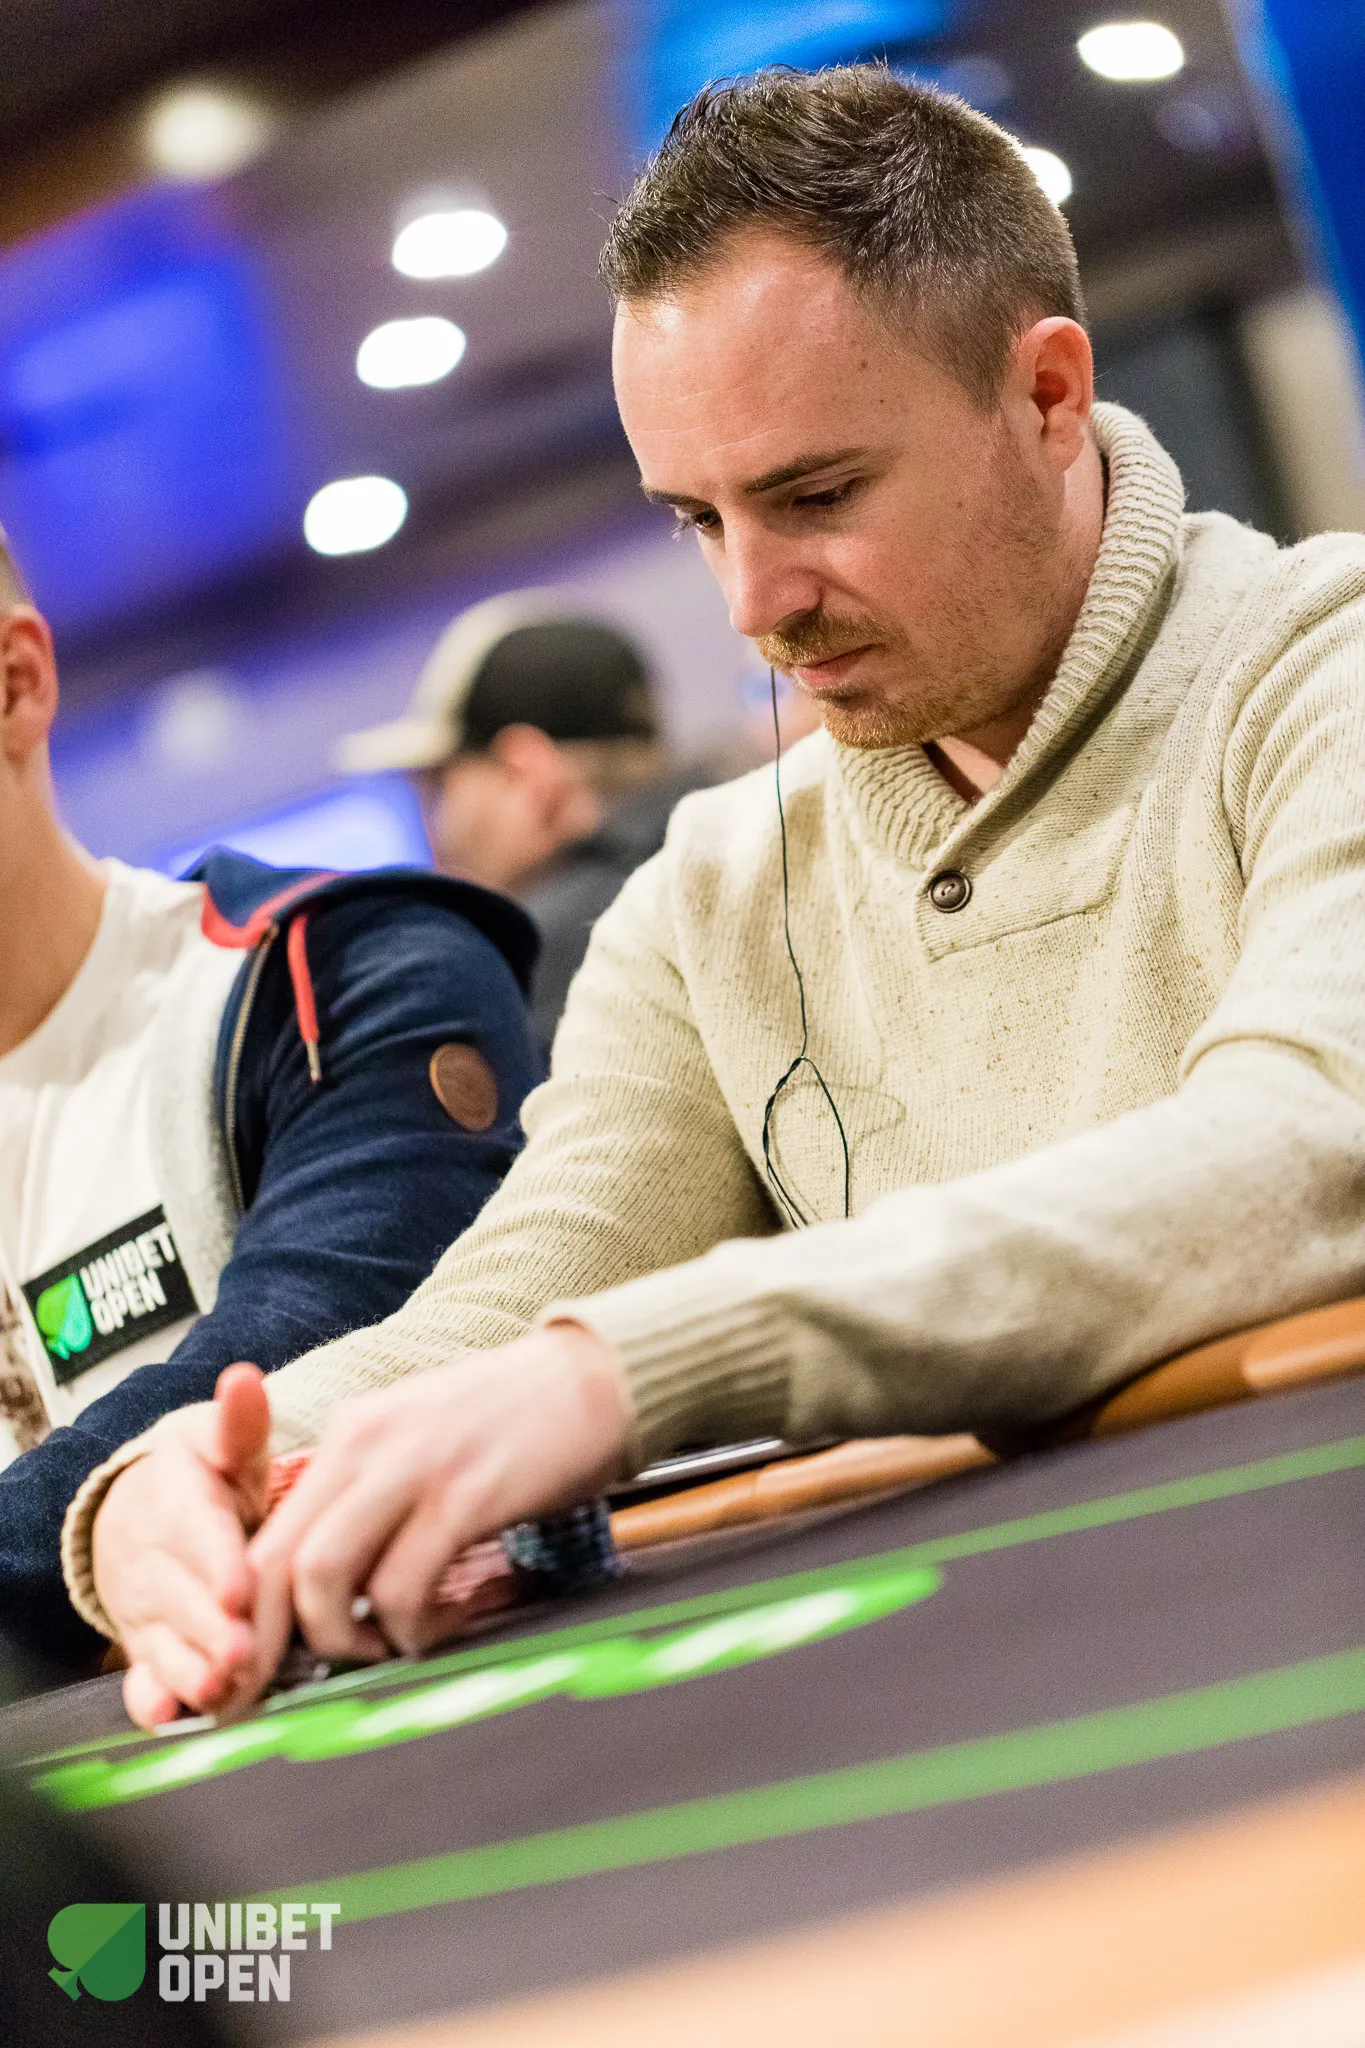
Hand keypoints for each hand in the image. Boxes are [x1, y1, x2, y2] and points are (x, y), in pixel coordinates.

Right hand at [91, 1363, 272, 1728]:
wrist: (138, 1509)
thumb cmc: (199, 1477)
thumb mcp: (219, 1442)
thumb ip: (240, 1422)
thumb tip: (245, 1378)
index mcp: (178, 1505)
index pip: (198, 1535)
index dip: (217, 1563)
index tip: (239, 1586)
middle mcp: (155, 1562)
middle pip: (182, 1599)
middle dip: (212, 1629)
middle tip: (244, 1653)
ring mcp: (146, 1608)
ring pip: (164, 1643)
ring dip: (189, 1670)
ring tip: (220, 1689)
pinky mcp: (143, 1646)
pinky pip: (140, 1677)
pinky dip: (151, 1699)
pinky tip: (166, 1716)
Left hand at [249, 1322, 631, 1663]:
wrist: (598, 1376)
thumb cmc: (515, 1422)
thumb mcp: (421, 1443)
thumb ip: (373, 1500)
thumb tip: (332, 1590)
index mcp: (350, 1435)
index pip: (263, 1536)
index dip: (243, 1616)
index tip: (247, 1672)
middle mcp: (365, 1444)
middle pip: (273, 1561)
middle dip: (264, 1643)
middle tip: (277, 1696)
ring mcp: (413, 1467)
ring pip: (324, 1574)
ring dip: (343, 1637)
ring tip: (386, 1647)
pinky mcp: (465, 1494)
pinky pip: (405, 1585)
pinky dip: (413, 1627)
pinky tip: (446, 1622)